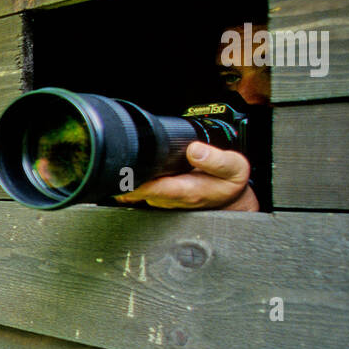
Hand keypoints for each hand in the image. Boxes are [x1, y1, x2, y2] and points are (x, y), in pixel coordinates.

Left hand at [115, 142, 258, 210]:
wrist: (227, 197)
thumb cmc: (228, 183)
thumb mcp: (235, 169)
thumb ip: (217, 160)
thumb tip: (195, 150)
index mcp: (186, 192)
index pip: (152, 189)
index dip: (133, 182)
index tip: (121, 173)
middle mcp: (168, 198)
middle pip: (135, 190)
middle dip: (123, 177)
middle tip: (113, 162)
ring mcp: (159, 199)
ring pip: (131, 190)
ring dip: (124, 179)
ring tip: (116, 164)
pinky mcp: (155, 195)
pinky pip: (134, 188)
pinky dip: (127, 179)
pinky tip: (124, 171)